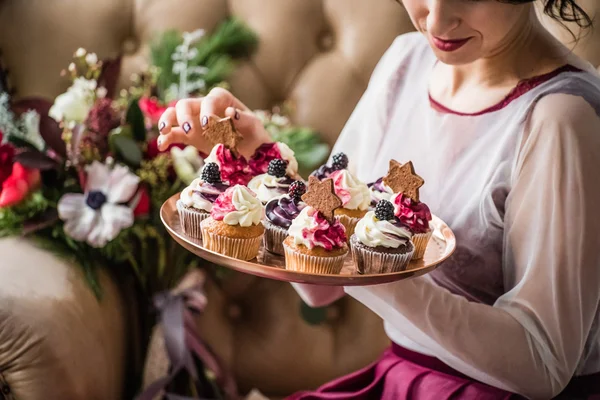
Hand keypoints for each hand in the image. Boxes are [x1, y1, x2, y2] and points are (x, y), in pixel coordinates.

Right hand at [156, 87, 271, 156]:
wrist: (251, 151)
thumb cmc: (254, 134)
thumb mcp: (254, 127)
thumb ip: (244, 119)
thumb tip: (231, 113)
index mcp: (222, 100)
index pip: (210, 99)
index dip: (207, 109)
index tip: (208, 123)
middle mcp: (205, 107)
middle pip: (186, 104)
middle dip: (184, 116)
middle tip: (190, 131)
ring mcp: (195, 120)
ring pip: (174, 114)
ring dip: (168, 121)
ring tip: (164, 131)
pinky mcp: (190, 136)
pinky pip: (174, 134)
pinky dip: (166, 138)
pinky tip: (162, 146)